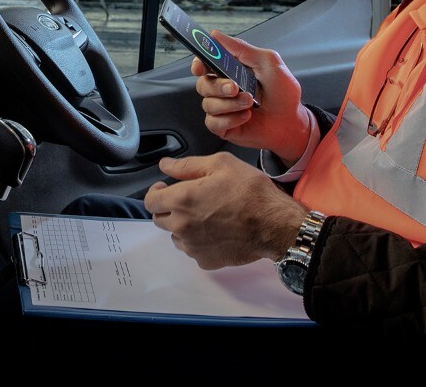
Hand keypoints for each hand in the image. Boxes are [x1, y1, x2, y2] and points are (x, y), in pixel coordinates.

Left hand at [142, 152, 306, 269]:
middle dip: (169, 208)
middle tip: (189, 199)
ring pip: (174, 236)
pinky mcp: (205, 261)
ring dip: (182, 226)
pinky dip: (197, 241)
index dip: (157, 192)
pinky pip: (192, 250)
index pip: (150, 200)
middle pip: (159, 219)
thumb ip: (187, 165)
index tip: (167, 188)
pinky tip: (215, 231)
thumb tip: (165, 165)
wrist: (275, 225)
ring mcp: (193, 247)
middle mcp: (181, 226)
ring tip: (205, 215)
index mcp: (182, 200)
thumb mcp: (222, 164)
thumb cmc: (251, 191)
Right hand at [192, 31, 313, 164]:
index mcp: (231, 71)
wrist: (292, 121)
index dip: (198, 63)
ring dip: (230, 104)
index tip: (200, 67)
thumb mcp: (268, 63)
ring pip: (208, 104)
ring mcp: (223, 108)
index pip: (205, 63)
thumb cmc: (283, 92)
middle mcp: (223, 89)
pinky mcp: (224, 127)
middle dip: (218, 86)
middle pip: (203, 84)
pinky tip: (245, 116)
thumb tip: (217, 35)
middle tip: (235, 88)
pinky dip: (230, 119)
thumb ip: (242, 49)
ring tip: (250, 103)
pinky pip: (214, 123)